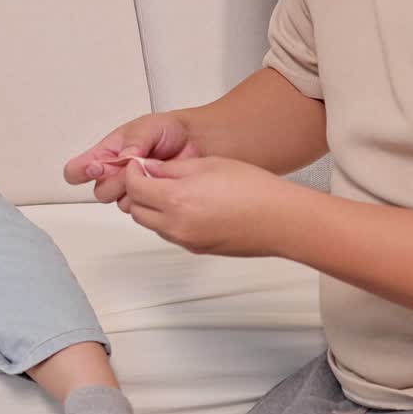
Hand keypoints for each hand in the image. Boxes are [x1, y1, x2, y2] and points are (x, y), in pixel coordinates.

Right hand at [64, 112, 200, 207]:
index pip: (77, 170)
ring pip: (118, 202)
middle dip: (115, 181)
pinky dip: (147, 197)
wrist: (196, 143)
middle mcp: (114, 173)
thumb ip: (133, 143)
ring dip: (132, 190)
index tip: (95, 168)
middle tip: (131, 167)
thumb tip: (122, 158)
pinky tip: (158, 183)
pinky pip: (138, 208)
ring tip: (150, 172)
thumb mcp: (147, 128)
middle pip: (99, 191)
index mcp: (108, 152)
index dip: (81, 172)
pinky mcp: (147, 199)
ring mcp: (130, 188)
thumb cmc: (169, 130)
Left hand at [121, 157, 289, 257]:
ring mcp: (186, 240)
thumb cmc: (253, 188)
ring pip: (152, 225)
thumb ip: (172, 169)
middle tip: (150, 175)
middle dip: (138, 192)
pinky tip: (188, 206)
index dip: (132, 173)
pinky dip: (169, 220)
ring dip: (152, 208)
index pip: (135, 188)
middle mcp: (176, 225)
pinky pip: (171, 234)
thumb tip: (150, 169)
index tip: (138, 164)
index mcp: (176, 200)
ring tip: (172, 190)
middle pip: (137, 211)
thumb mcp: (207, 164)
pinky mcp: (198, 249)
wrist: (280, 219)